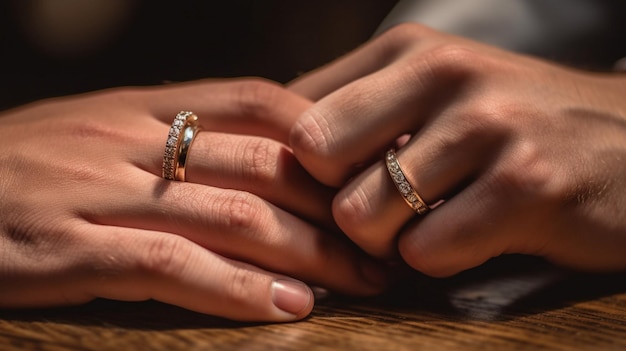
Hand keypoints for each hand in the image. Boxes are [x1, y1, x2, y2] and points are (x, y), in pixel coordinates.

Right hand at [0, 78, 384, 321]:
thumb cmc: (29, 165)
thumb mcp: (104, 132)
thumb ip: (177, 137)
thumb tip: (261, 157)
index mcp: (144, 105)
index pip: (262, 102)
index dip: (326, 141)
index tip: (367, 179)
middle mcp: (129, 138)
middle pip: (263, 166)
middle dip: (334, 211)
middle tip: (380, 246)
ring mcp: (97, 191)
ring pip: (231, 215)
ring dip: (308, 252)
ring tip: (357, 282)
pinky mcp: (63, 248)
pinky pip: (169, 265)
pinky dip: (236, 288)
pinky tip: (286, 306)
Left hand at [289, 24, 625, 276]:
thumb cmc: (513, 122)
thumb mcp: (434, 88)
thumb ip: (357, 104)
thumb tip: (275, 138)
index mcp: (410, 51)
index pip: (299, 116)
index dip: (305, 168)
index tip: (339, 188)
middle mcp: (445, 73)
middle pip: (316, 160)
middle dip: (339, 201)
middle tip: (381, 210)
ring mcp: (488, 126)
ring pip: (364, 216)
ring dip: (391, 239)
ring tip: (432, 222)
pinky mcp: (527, 186)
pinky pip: (426, 252)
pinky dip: (438, 259)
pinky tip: (471, 236)